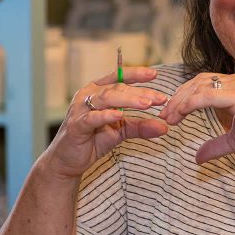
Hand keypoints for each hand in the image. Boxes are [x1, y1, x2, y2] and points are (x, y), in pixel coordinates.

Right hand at [44, 67, 168, 179]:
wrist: (68, 161)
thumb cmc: (93, 140)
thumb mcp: (121, 131)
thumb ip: (141, 126)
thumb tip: (165, 126)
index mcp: (98, 92)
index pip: (119, 77)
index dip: (136, 74)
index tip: (155, 74)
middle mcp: (88, 96)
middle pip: (117, 88)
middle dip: (140, 92)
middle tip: (160, 98)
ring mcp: (80, 110)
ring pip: (106, 99)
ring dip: (128, 100)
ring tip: (147, 104)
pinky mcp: (76, 126)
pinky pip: (92, 118)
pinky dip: (106, 115)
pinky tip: (119, 115)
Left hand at [157, 71, 234, 162]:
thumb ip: (216, 145)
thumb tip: (197, 157)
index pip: (203, 83)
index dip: (184, 96)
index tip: (170, 113)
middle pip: (197, 81)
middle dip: (177, 97)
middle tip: (164, 115)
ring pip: (199, 86)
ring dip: (180, 102)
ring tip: (169, 118)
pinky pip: (207, 96)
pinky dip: (190, 104)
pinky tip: (180, 115)